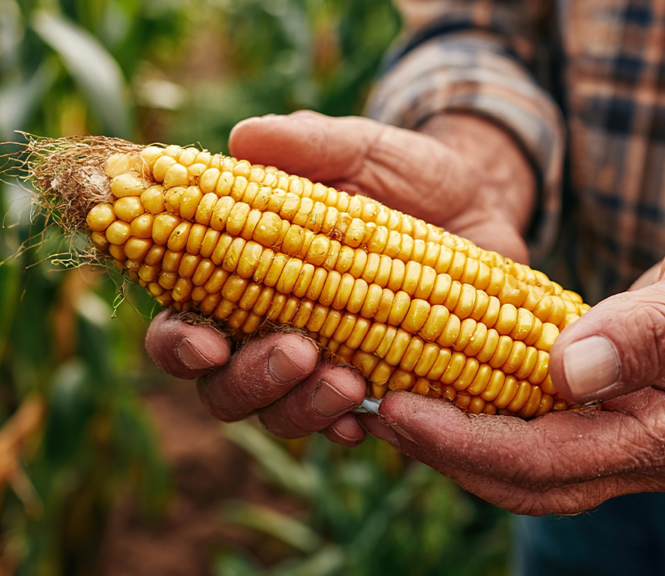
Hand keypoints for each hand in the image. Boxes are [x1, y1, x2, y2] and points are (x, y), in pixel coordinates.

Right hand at [145, 111, 536, 443]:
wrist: (486, 204)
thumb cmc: (406, 174)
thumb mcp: (364, 149)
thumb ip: (309, 144)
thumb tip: (246, 138)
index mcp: (245, 276)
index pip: (183, 323)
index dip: (178, 342)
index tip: (207, 341)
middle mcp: (272, 332)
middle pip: (224, 388)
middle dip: (249, 381)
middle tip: (297, 351)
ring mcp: (324, 368)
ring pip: (282, 416)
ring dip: (303, 407)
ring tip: (349, 379)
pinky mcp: (380, 389)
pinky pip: (351, 428)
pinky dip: (354, 428)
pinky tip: (371, 415)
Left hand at [360, 205, 664, 514]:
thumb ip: (647, 330)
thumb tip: (565, 371)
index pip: (548, 461)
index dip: (465, 441)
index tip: (397, 407)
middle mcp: (649, 456)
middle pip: (527, 484)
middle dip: (446, 454)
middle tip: (376, 411)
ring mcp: (633, 444)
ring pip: (527, 471)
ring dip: (457, 446)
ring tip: (392, 407)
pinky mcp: (617, 421)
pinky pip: (538, 440)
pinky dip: (485, 423)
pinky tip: (442, 389)